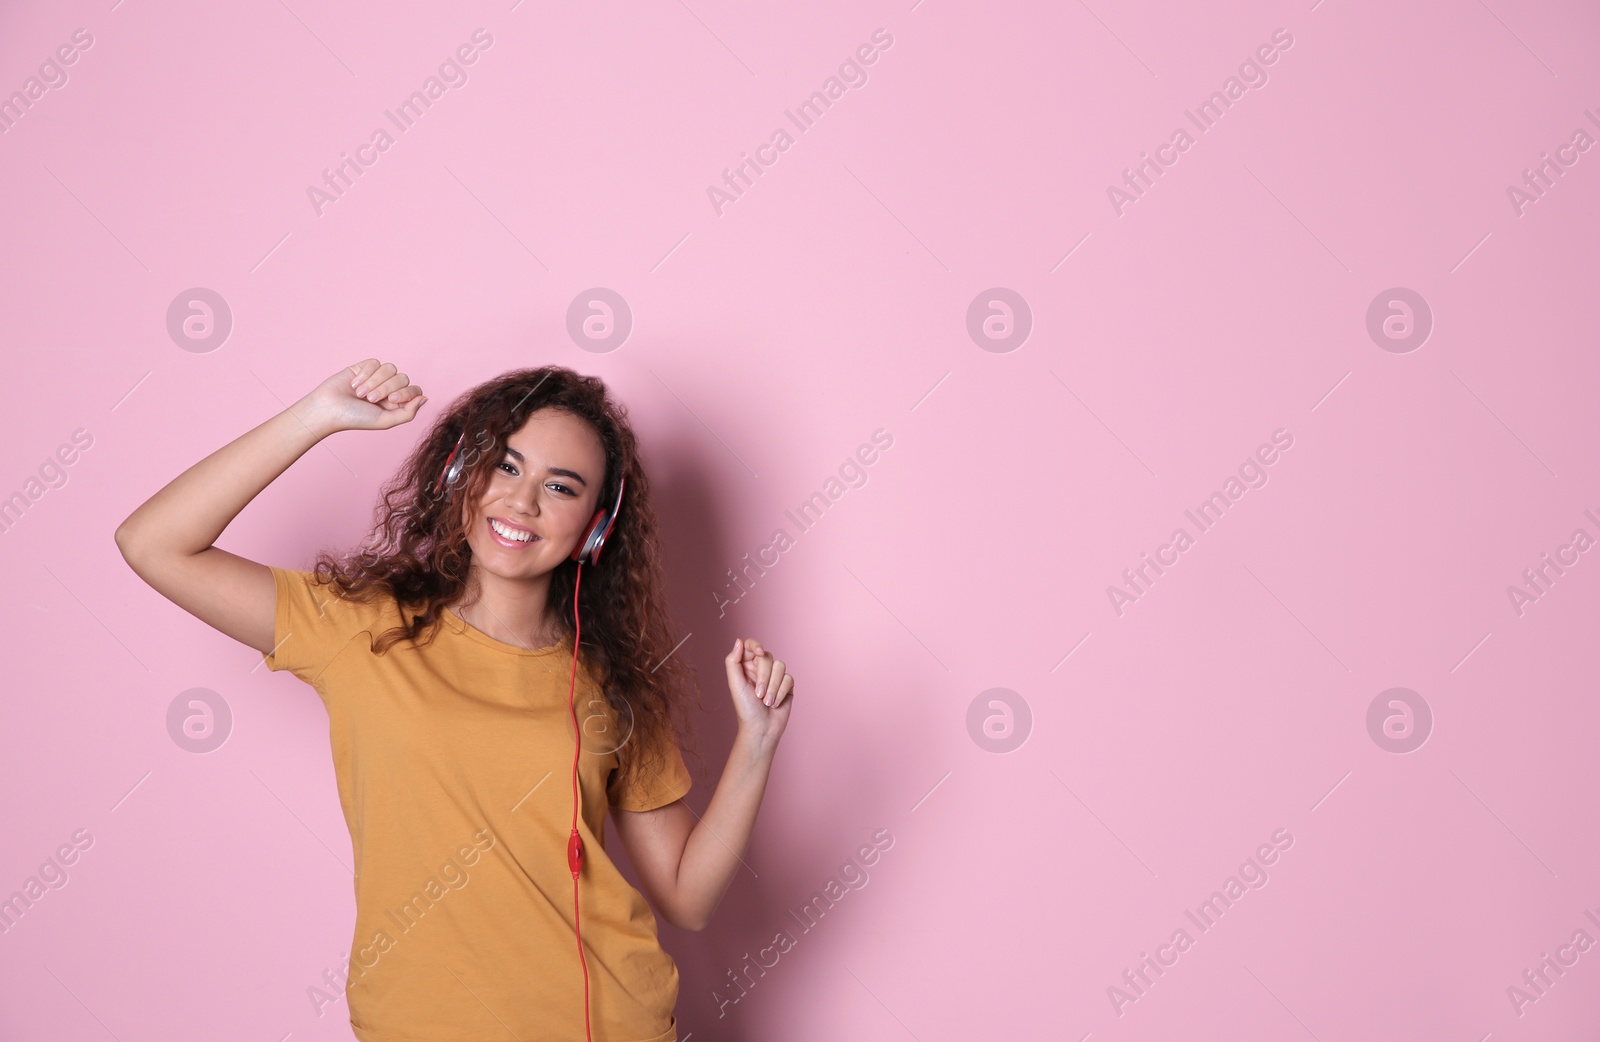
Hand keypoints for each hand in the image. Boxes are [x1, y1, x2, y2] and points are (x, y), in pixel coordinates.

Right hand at [300, 359, 426, 433]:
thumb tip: (425, 398)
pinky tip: (354, 384)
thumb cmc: (355, 418)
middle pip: (403, 378)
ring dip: (375, 381)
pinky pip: (375, 362)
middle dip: (387, 388)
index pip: (414, 390)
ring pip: (390, 368)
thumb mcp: (386, 421)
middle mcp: (388, 389)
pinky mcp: (363, 368)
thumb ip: (408, 413)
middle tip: (371, 399)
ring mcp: (376, 378)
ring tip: (360, 393)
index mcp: (396, 403)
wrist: (329, 408)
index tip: (391, 400)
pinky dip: (365, 373)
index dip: (406, 392)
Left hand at [724, 637, 793, 741]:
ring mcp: (775, 677)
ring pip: (781, 666)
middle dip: (764, 677)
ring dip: (773, 687)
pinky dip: (781, 692)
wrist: (761, 729)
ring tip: (767, 702)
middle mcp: (761, 669)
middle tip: (758, 694)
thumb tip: (739, 640)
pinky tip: (775, 704)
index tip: (759, 653)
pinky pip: (789, 678)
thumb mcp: (735, 684)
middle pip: (767, 657)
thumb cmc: (746, 709)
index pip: (752, 646)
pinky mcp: (787, 686)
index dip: (756, 645)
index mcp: (746, 667)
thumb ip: (733, 661)